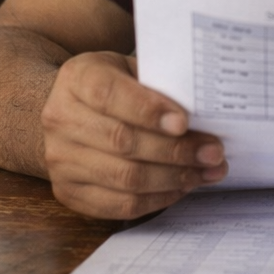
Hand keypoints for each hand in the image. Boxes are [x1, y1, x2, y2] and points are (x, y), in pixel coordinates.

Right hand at [38, 51, 226, 218]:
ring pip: (124, 178)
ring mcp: (60, 160)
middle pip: (122, 142)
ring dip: (174, 178)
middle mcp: (60, 119)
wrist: (71, 111)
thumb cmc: (113, 86)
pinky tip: (181, 187)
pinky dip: (158, 199)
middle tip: (213, 152)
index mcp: (76, 79)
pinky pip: (120, 205)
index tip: (184, 123)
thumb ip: (157, 84)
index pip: (109, 95)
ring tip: (206, 172)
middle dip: (175, 151)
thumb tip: (203, 113)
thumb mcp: (129, 68)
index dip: (148, 110)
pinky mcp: (68, 192)